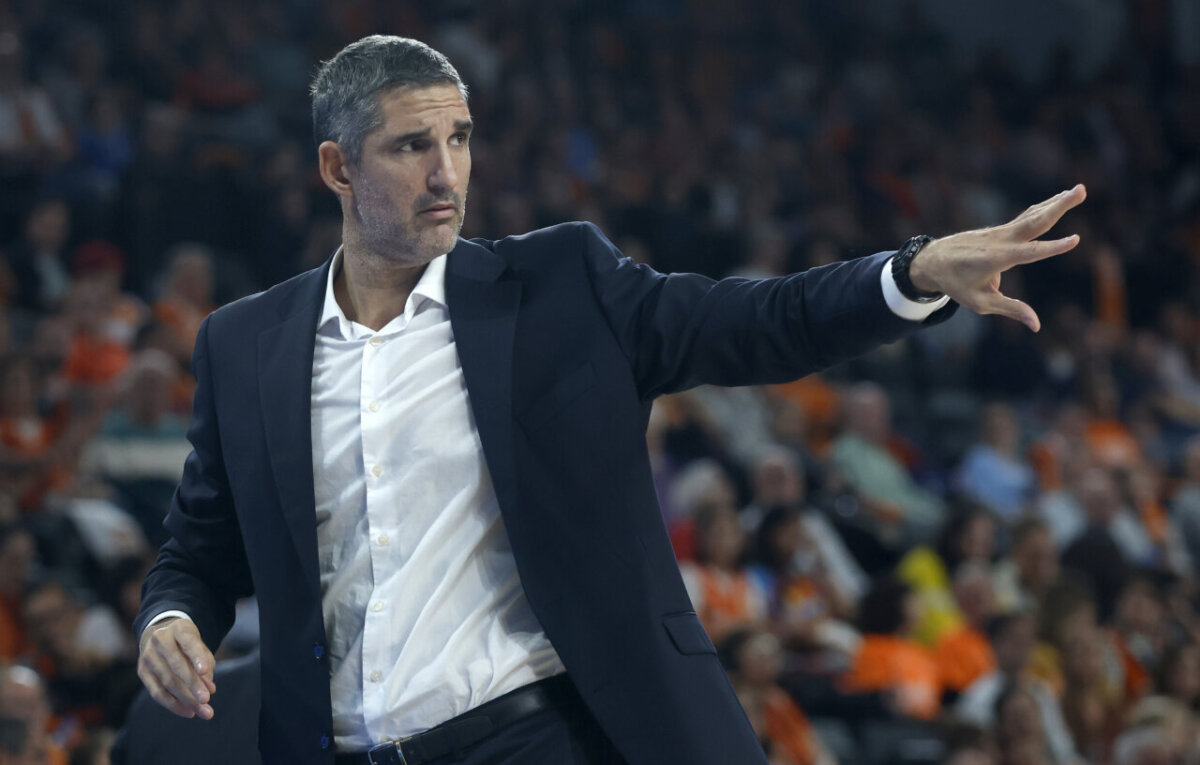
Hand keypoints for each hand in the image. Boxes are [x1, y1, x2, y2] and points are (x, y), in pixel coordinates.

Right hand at [137, 617, 216, 718]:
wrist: (160, 635)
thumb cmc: (187, 643)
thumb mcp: (199, 645)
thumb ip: (206, 664)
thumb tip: (209, 689)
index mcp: (179, 628)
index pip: (188, 642)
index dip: (197, 656)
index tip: (205, 671)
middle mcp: (160, 640)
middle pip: (176, 665)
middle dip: (193, 684)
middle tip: (206, 699)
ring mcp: (148, 656)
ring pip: (167, 682)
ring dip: (186, 699)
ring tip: (203, 711)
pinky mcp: (142, 672)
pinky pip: (157, 692)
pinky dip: (174, 704)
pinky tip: (188, 712)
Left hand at [909, 184, 1085, 331]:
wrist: (932, 261)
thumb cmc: (956, 284)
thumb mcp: (980, 303)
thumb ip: (1010, 309)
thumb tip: (1037, 325)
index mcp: (995, 259)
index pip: (1029, 253)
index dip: (1052, 248)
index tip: (1075, 240)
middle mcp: (1000, 241)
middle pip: (1034, 222)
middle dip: (1059, 207)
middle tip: (1082, 190)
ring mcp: (1000, 232)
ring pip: (1032, 215)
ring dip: (1056, 202)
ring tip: (1079, 190)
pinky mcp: (1000, 231)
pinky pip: (1025, 218)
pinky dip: (1043, 208)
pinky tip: (1058, 200)